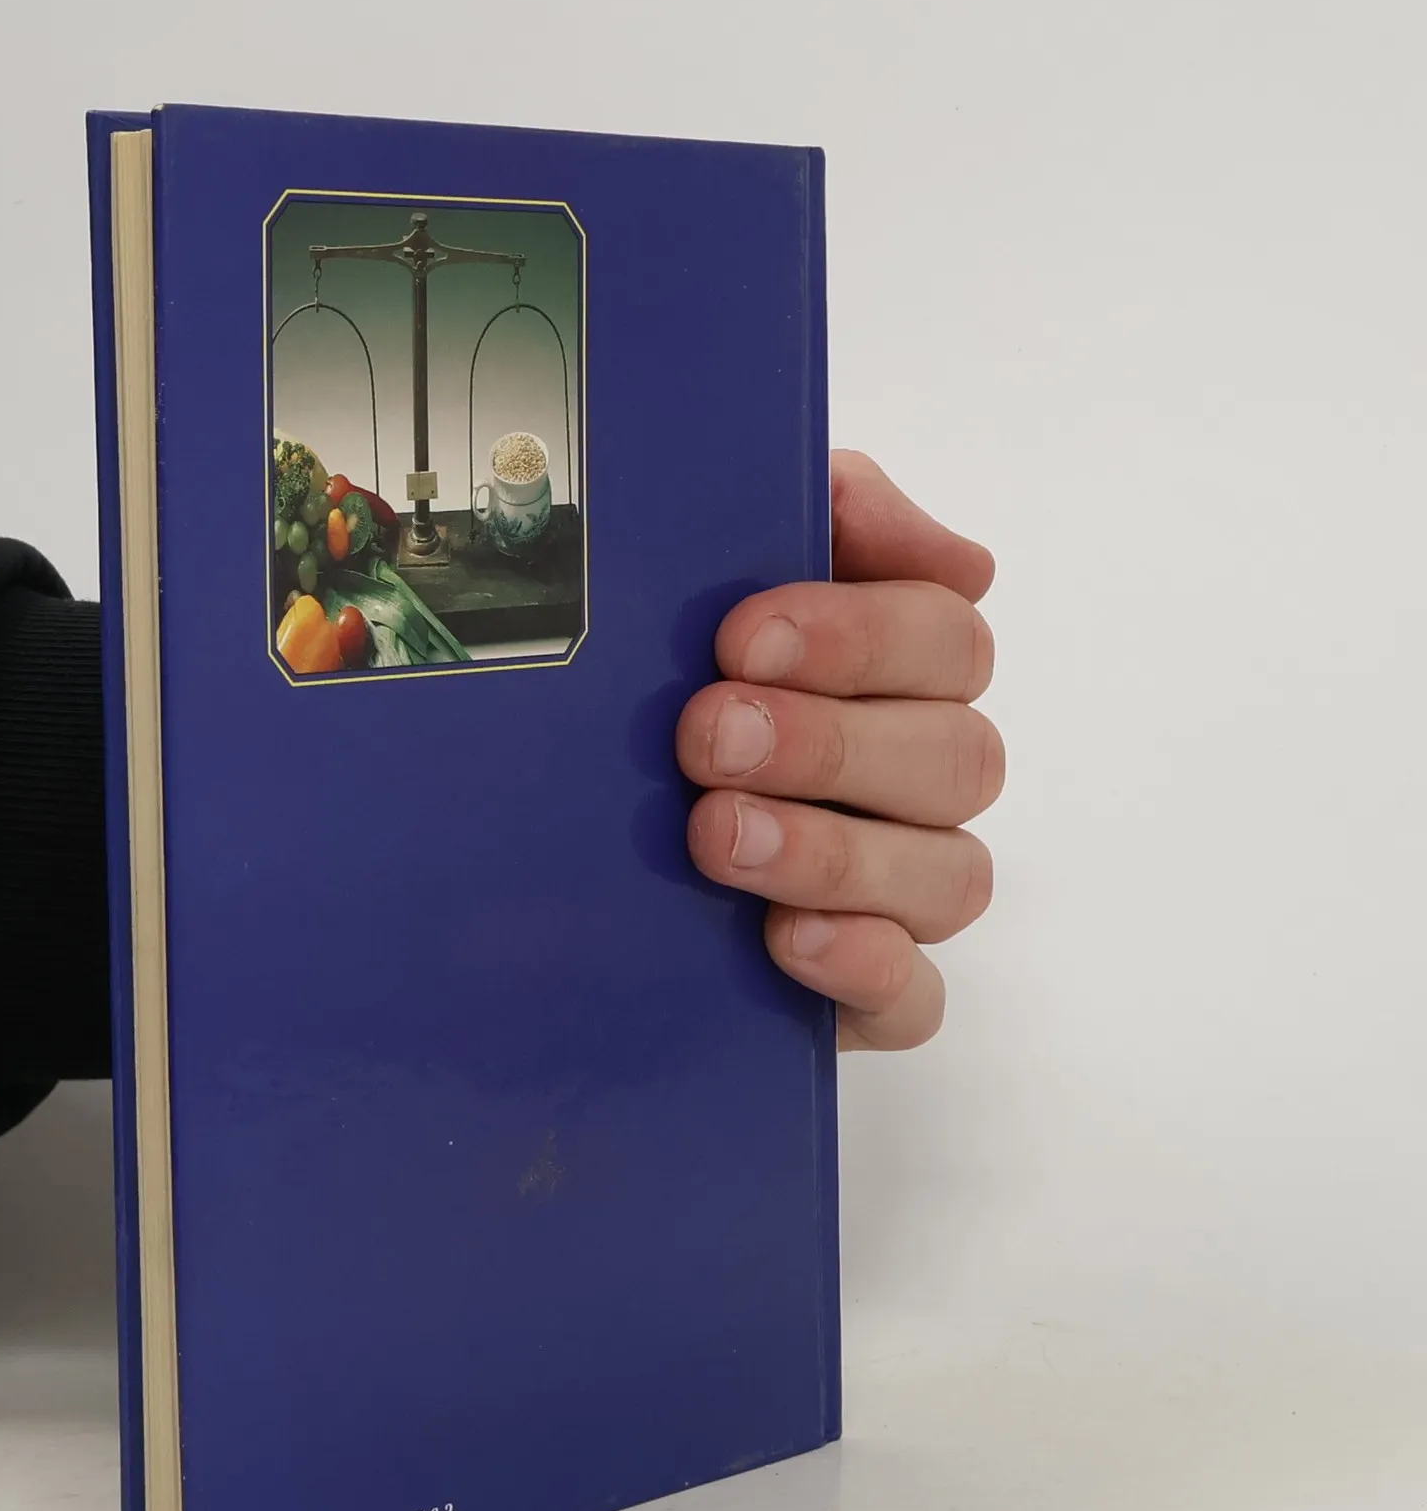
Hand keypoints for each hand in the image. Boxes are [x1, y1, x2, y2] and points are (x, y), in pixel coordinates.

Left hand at [677, 451, 1001, 1049]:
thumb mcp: (698, 583)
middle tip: (706, 736)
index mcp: (895, 675)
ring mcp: (899, 895)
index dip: (858, 633)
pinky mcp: (863, 995)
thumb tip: (877, 511)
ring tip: (719, 837)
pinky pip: (916, 999)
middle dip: (829, 742)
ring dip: (835, 852)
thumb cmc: (648, 696)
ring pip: (950, 877)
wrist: (553, 872)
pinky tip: (786, 940)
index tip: (739, 636)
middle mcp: (915, 782)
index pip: (945, 636)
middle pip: (958, 756)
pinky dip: (864, 967)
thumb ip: (801, 517)